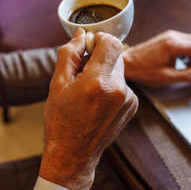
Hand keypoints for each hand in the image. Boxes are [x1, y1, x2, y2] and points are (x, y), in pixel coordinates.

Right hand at [40, 29, 138, 189]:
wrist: (73, 154)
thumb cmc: (61, 120)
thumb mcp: (57, 84)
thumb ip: (70, 54)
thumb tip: (81, 35)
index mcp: (98, 82)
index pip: (112, 42)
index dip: (100, 38)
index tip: (89, 45)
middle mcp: (119, 89)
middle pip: (115, 55)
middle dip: (99, 58)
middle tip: (82, 73)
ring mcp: (129, 99)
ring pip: (119, 70)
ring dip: (105, 72)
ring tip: (88, 92)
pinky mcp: (133, 106)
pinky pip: (123, 84)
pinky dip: (112, 86)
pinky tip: (98, 102)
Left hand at [122, 30, 190, 86]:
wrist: (127, 63)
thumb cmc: (144, 71)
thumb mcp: (168, 77)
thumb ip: (190, 75)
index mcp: (174, 45)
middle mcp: (173, 36)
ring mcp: (170, 35)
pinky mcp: (166, 37)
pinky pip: (185, 41)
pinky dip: (190, 51)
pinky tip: (185, 62)